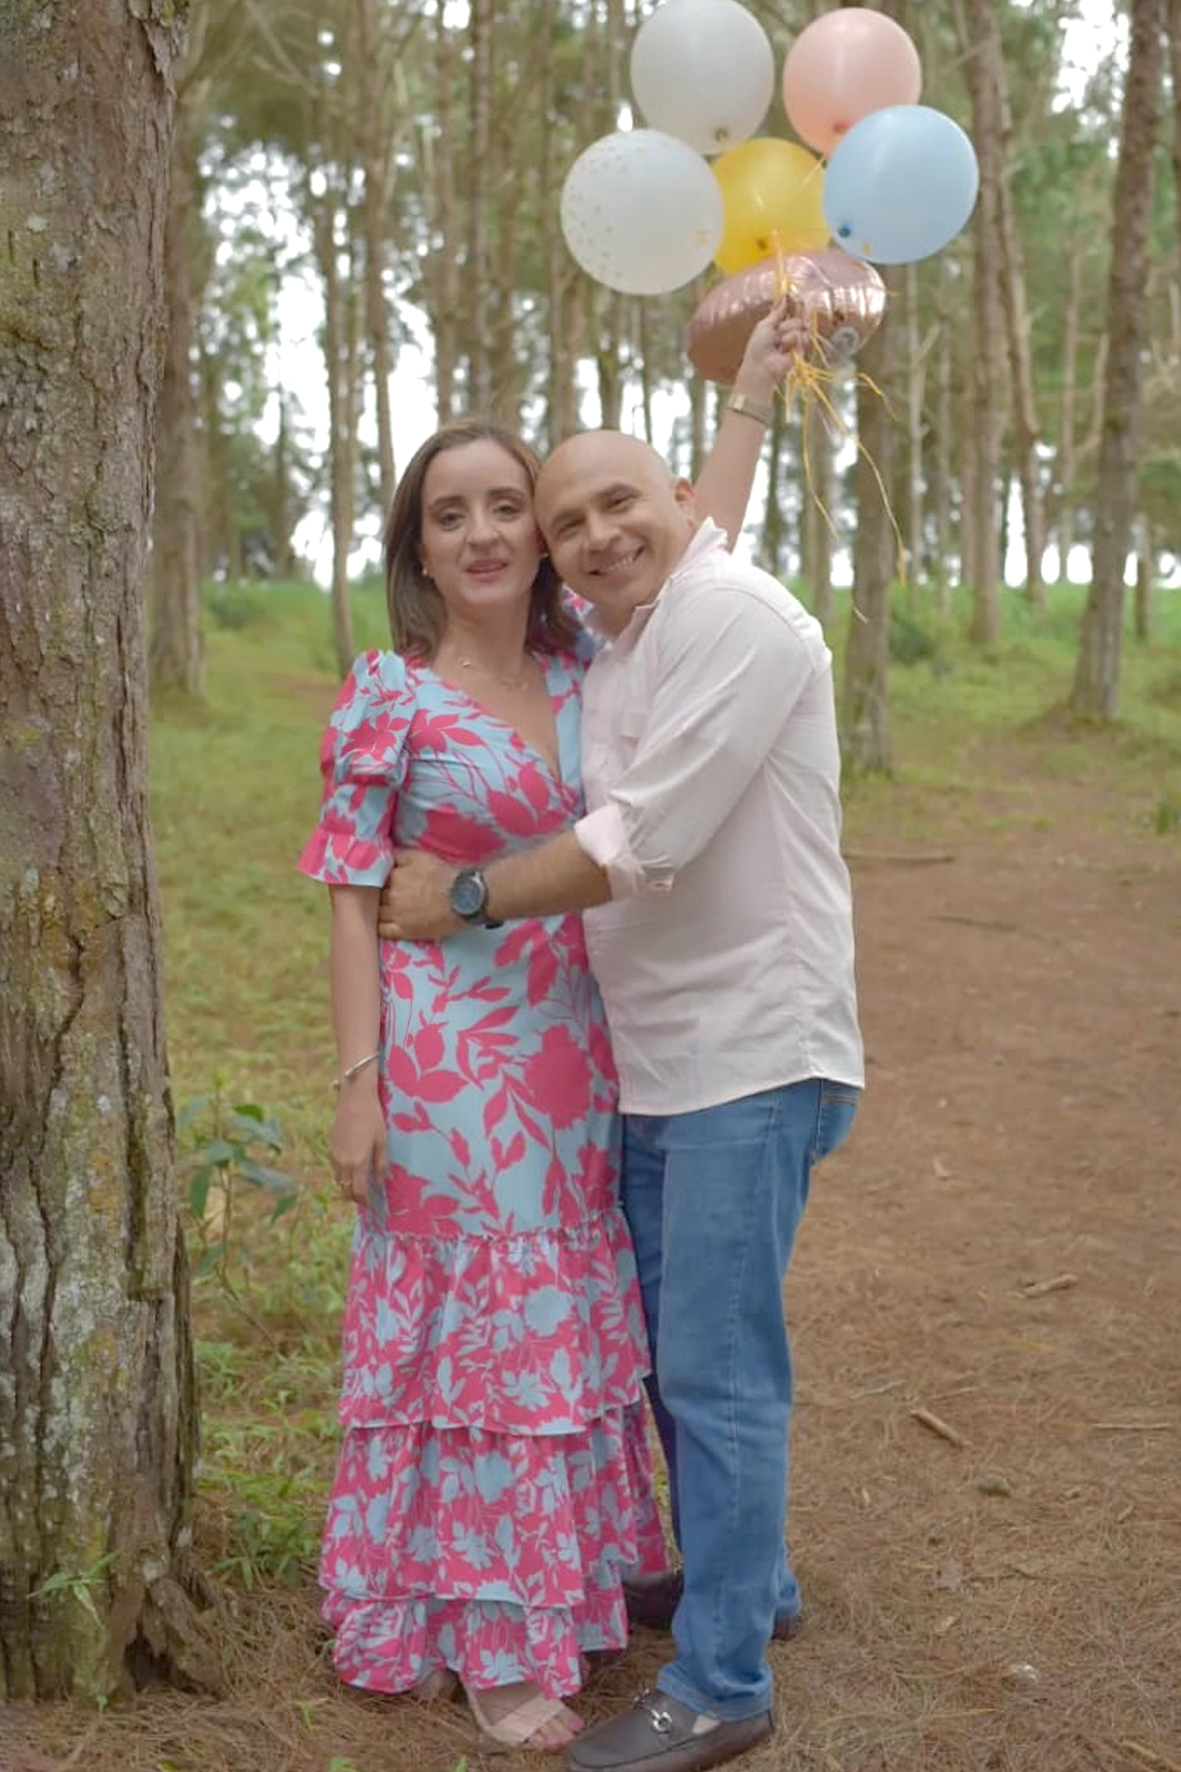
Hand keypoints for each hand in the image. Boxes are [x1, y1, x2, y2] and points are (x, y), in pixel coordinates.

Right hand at [329, 1082, 385, 1205]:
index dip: (365, 1201)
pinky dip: (342, 1176)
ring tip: (358, 1188)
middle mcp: (343, 1163)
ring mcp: (334, 1156)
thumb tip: (380, 1181)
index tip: (371, 1206)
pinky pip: (335, 1170)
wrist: (353, 1099)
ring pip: (338, 1181)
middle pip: (346, 1190)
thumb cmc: (372, 1118)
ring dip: (347, 1188)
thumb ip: (381, 1164)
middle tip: (366, 1200)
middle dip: (355, 1198)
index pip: (359, 1191)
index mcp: (358, 1162)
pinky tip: (351, 1172)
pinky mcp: (331, 1148)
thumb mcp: (382, 1141)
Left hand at [378, 850, 462, 940]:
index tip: (390, 880)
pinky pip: (382, 930)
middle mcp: (391, 894)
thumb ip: (399, 856)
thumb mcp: (420, 855)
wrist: (463, 898)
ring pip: (378, 911)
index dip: (385, 879)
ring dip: (381, 909)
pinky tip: (385, 923)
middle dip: (383, 893)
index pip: (379, 877)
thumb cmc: (445, 875)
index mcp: (394, 875)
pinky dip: (380, 926)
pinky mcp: (403, 931)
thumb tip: (385, 858)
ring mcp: (395, 914)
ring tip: (391, 909)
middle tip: (394, 894)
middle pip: (378, 894)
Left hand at [733, 296, 810, 404]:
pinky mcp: (802, 350)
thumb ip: (777, 312)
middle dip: (788, 325)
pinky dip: (794, 343)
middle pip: (797, 319)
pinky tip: (787, 351)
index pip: (790, 311)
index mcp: (778, 324)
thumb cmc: (758, 347)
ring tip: (780, 346)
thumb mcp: (765, 325)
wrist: (762, 366)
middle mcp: (788, 331)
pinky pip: (804, 338)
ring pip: (801, 328)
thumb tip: (784, 297)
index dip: (795, 306)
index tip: (798, 299)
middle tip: (778, 335)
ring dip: (789, 336)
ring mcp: (796, 341)